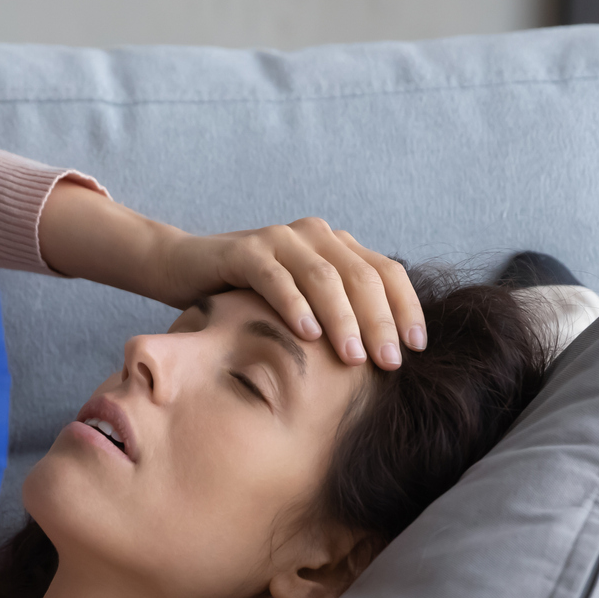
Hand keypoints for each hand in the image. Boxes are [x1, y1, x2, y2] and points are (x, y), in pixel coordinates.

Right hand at [151, 219, 421, 369]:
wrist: (182, 268)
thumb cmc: (246, 296)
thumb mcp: (300, 305)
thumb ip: (336, 316)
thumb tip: (383, 358)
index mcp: (336, 245)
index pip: (387, 272)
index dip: (405, 308)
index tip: (416, 348)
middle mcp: (314, 235)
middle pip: (361, 276)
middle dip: (379, 321)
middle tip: (389, 362)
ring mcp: (280, 239)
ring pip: (324, 277)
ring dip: (342, 319)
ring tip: (352, 357)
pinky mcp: (244, 250)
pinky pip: (276, 277)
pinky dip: (294, 306)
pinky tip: (307, 334)